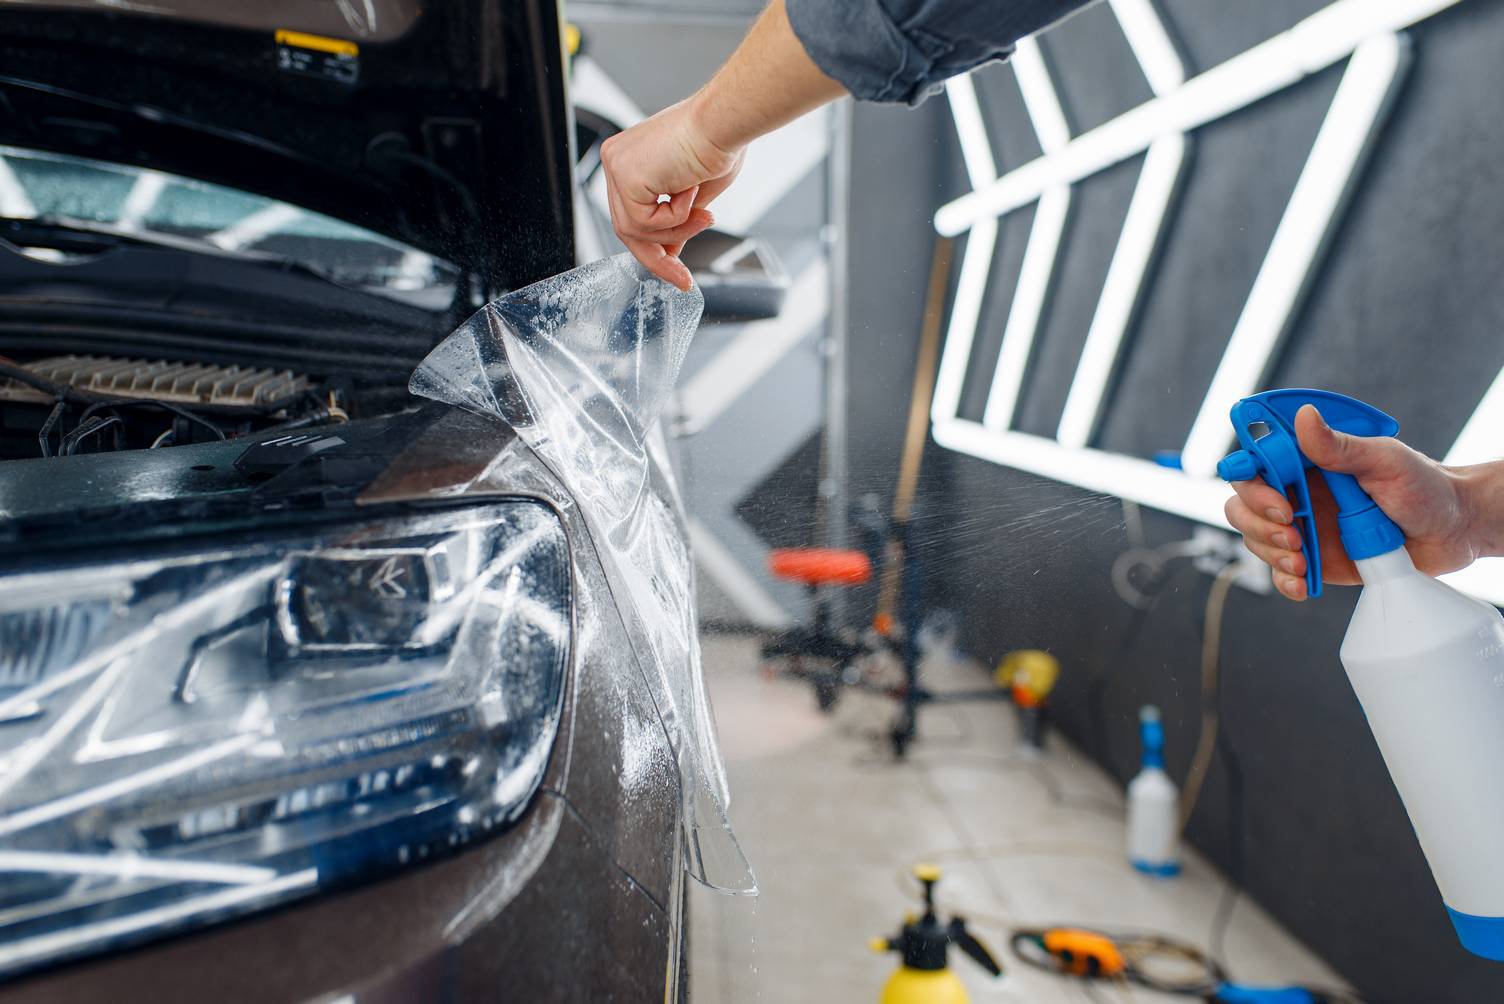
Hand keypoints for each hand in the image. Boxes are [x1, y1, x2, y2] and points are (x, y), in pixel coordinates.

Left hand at [599, 97, 744, 290]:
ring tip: (704, 215)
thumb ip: (675, 224)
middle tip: (683, 278)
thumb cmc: (720, 143)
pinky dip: (675, 218)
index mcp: (631, 159)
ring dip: (676, 232)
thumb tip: (668, 255)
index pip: (632, 213)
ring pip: (636, 230)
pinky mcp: (624, 176)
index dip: (654, 245)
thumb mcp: (693, 197)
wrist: (725, 122)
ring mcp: (617, 166)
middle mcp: (617, 160)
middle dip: (658, 256)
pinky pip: (645, 223)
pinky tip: (691, 190)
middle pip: (627, 227)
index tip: (676, 270)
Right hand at [1224, 404, 1479, 600]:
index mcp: (1307, 463)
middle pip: (1243, 504)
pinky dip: (1283, 580)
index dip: (1251, 479)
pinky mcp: (1313, 560)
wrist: (1450, 531)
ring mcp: (1302, 528)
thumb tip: (1304, 417)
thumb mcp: (1384, 461)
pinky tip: (1302, 583)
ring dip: (1270, 551)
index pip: (1255, 463)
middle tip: (1292, 530)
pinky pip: (1280, 573)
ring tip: (1303, 559)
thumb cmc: (1423, 487)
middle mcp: (1297, 494)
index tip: (1275, 496)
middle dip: (1258, 521)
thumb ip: (1340, 446)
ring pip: (1255, 538)